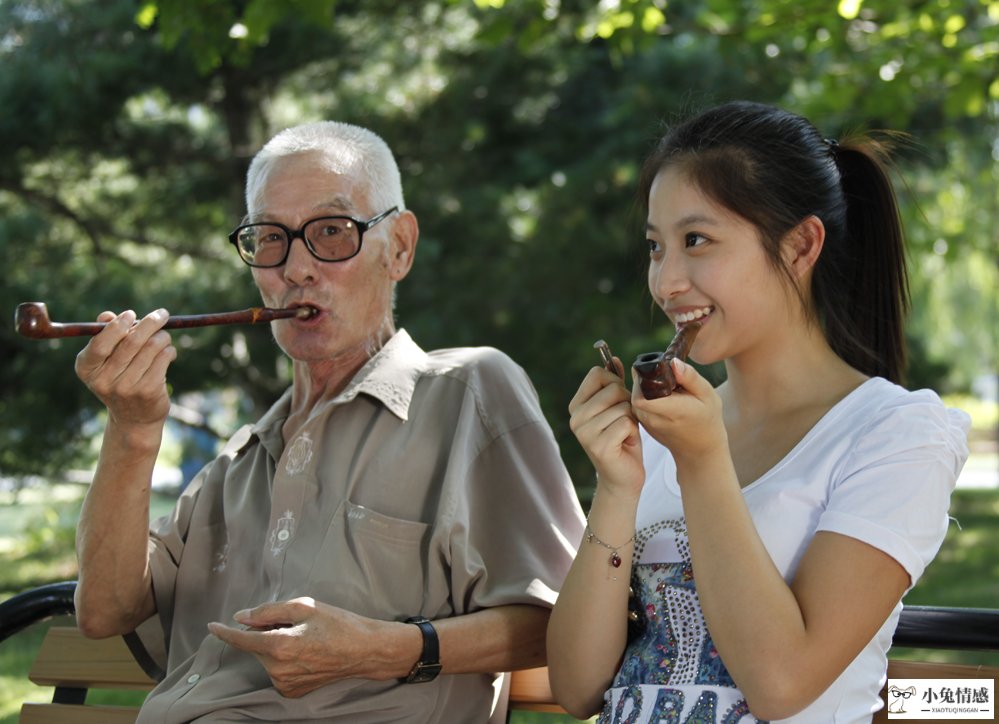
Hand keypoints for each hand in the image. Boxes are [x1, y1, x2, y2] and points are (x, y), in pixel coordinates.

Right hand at [74, 309, 175, 427]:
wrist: (134, 418)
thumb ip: (106, 336)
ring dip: (163, 337)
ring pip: (152, 347)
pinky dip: (169, 351)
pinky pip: (163, 358)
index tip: (131, 314)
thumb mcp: (106, 361)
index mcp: (86, 368)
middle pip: (131, 341)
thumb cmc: (119, 378)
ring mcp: (126, 387)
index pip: (100, 344)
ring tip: (164, 337)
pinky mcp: (148, 391)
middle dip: (150, 323)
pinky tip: (168, 353)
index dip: (117, 326)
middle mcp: (103, 380)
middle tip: (162, 314)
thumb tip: (106, 316)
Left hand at [207, 598, 409, 697]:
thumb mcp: (304, 606)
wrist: (364, 650)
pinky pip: (277, 671)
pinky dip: (284, 660)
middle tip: (293, 623)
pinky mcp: (292, 691)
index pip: (241, 639)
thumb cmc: (338, 623)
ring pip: (267, 659)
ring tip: (304, 638)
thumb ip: (268, 611)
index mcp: (280, 645)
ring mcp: (285, 683)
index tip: (212, 626)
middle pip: (257, 646)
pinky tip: (306, 653)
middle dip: (265, 632)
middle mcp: (278, 669)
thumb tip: (240, 617)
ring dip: (275, 646)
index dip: (224, 632)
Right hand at [568, 362, 643, 497]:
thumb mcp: (617, 408)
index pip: (597, 374)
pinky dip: (632, 433)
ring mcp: (584, 433)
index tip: (618, 401)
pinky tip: (625, 444)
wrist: (622, 478)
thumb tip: (615, 359)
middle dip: (627, 404)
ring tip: (623, 435)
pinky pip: (626, 423)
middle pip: (613, 389)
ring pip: (623, 407)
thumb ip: (614, 384)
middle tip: (623, 423)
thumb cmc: (622, 440)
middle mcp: (575, 418)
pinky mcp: (598, 446)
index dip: (616, 383)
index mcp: (576, 405)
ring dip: (631, 421)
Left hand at [631, 358, 726, 465]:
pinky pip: (636, 402)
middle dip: (644, 378)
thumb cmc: (707, 418)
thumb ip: (690, 377)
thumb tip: (673, 362)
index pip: (642, 395)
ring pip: (634, 396)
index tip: (657, 369)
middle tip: (662, 374)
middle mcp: (653, 419)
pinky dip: (644, 394)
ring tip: (664, 385)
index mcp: (671, 411)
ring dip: (644, 386)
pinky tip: (660, 394)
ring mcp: (645, 423)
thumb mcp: (707, 394)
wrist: (700, 448)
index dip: (643, 377)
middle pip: (635, 392)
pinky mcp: (642, 423)